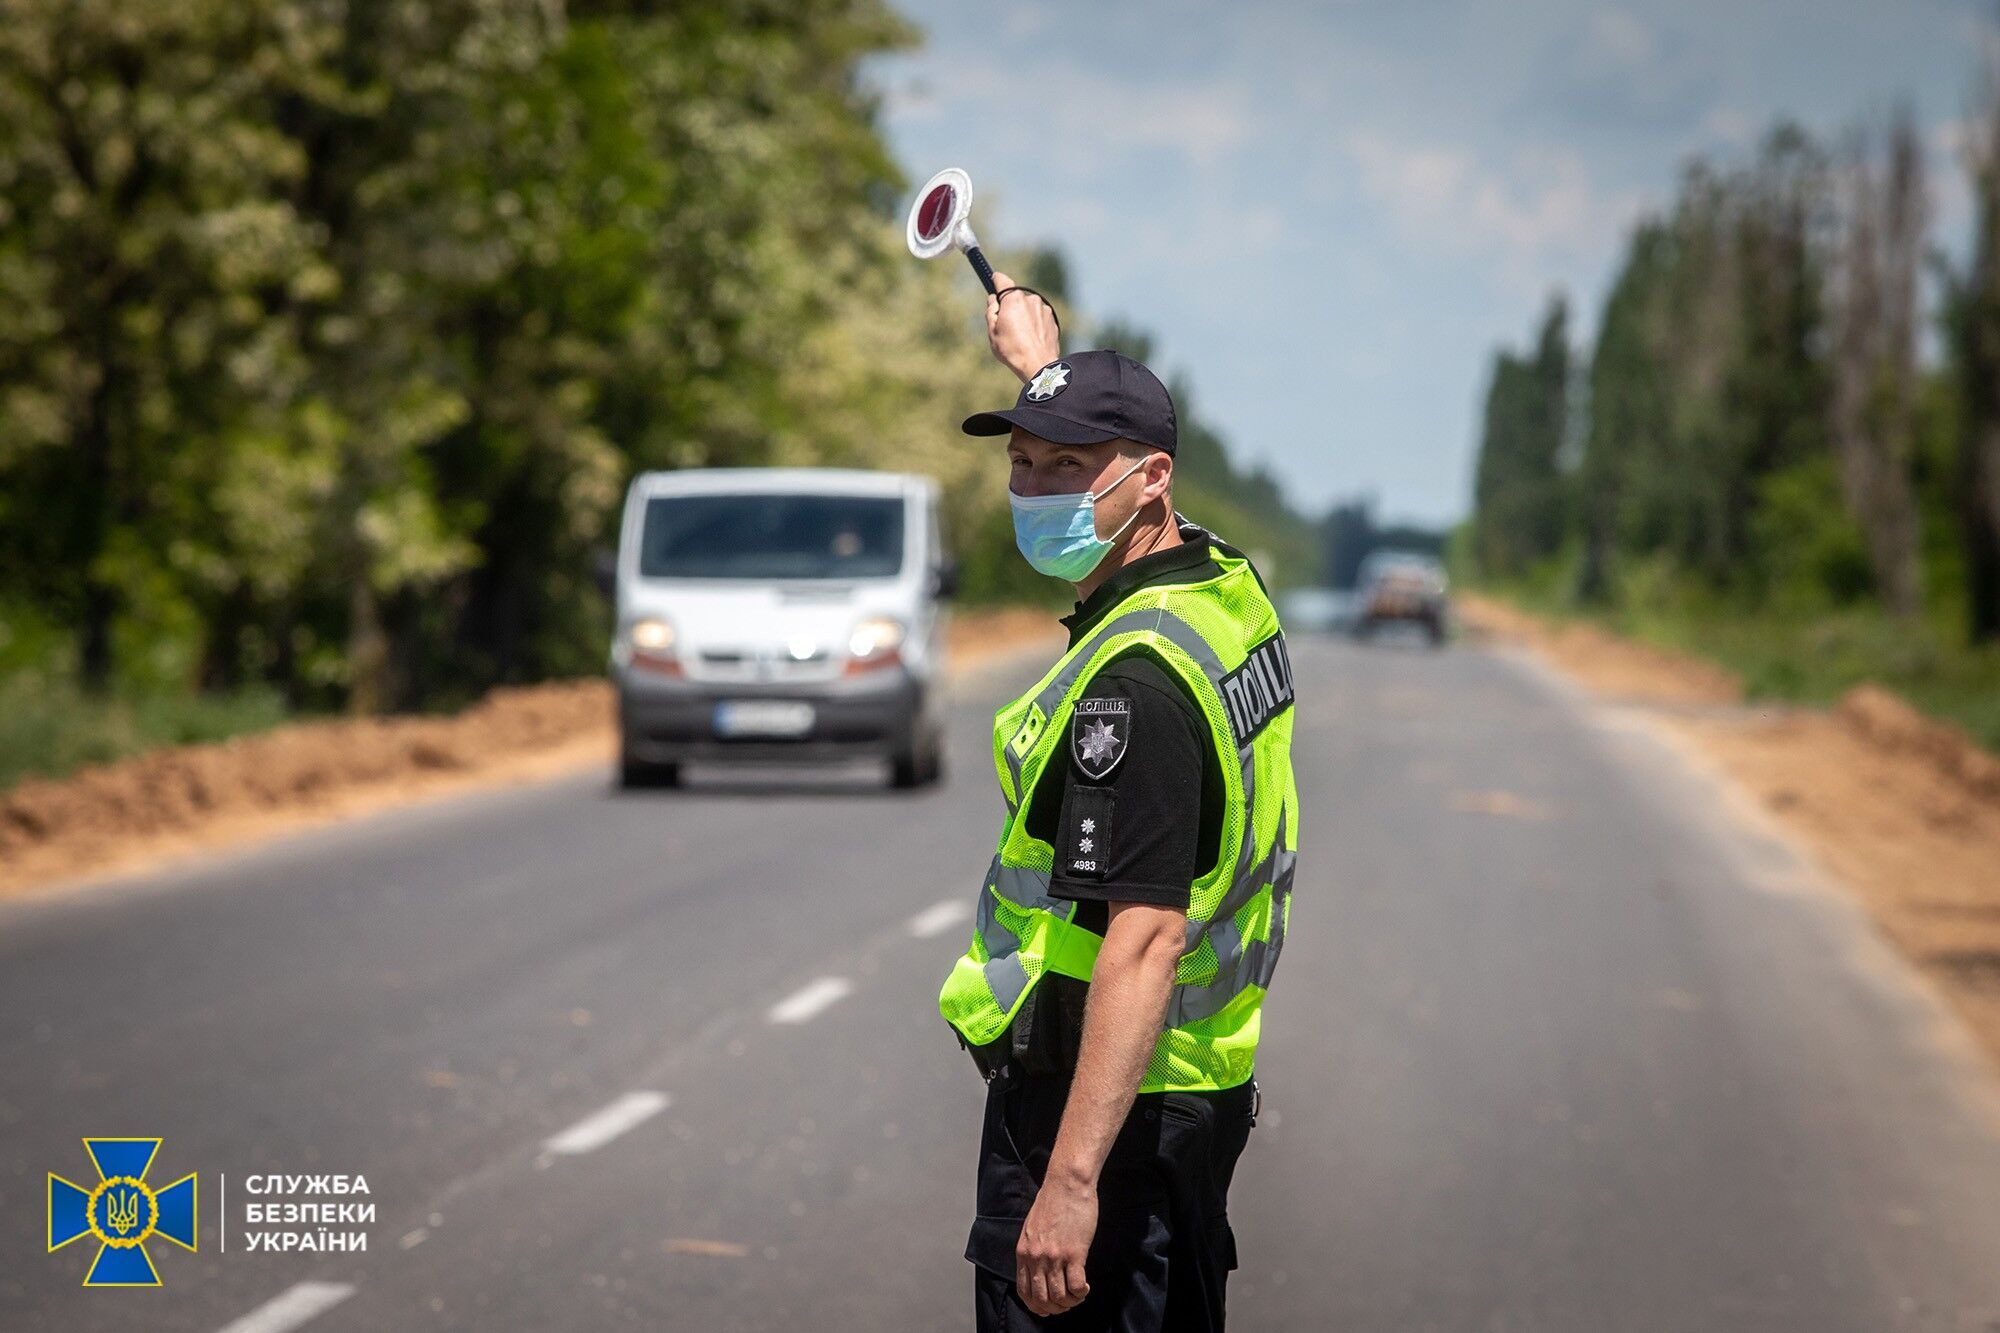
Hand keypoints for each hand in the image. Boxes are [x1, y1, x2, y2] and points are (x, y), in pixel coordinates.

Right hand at [986, 270, 1060, 382]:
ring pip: (1028, 308)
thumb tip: (994, 300)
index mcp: (1013, 299)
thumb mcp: (992, 332)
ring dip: (1023, 316)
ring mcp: (1043, 308)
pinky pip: (1039, 317)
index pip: (1002, 280)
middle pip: (1015, 297)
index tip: (993, 280)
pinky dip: (1034, 324)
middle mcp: (1030, 298)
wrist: (1039, 365)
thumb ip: (991, 311)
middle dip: (1009, 307)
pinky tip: (1031, 340)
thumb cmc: (1012, 350)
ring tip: (1021, 338)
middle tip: (1006, 326)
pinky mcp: (1052, 318)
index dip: (996, 280)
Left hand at [1015, 1173, 1095, 1315]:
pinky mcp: (1074, 1253)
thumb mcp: (1032, 1228)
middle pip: (1042, 1300)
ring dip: (1071, 1302)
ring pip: (1059, 1297)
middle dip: (1055, 1308)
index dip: (1037, 1306)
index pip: (1024, 1292)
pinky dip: (1081, 1292)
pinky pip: (1076, 1286)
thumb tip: (1039, 1270)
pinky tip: (1085, 1286)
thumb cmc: (1052, 1201)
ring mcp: (1055, 1257)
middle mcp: (1036, 1258)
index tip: (1048, 1307)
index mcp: (1023, 1252)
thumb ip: (1033, 1250)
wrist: (1067, 1183)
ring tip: (1078, 1294)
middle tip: (1066, 1303)